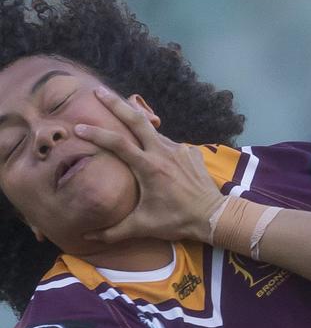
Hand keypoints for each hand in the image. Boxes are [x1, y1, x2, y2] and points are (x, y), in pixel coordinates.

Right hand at [74, 88, 223, 244]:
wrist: (214, 217)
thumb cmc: (177, 221)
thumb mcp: (144, 226)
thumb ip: (114, 231)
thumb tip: (87, 238)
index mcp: (149, 167)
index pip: (117, 144)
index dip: (96, 134)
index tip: (78, 127)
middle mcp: (164, 152)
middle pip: (137, 120)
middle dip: (116, 103)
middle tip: (98, 90)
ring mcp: (181, 150)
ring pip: (155, 132)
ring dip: (139, 126)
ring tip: (125, 119)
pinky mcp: (193, 153)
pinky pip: (172, 144)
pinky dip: (160, 144)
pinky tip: (156, 151)